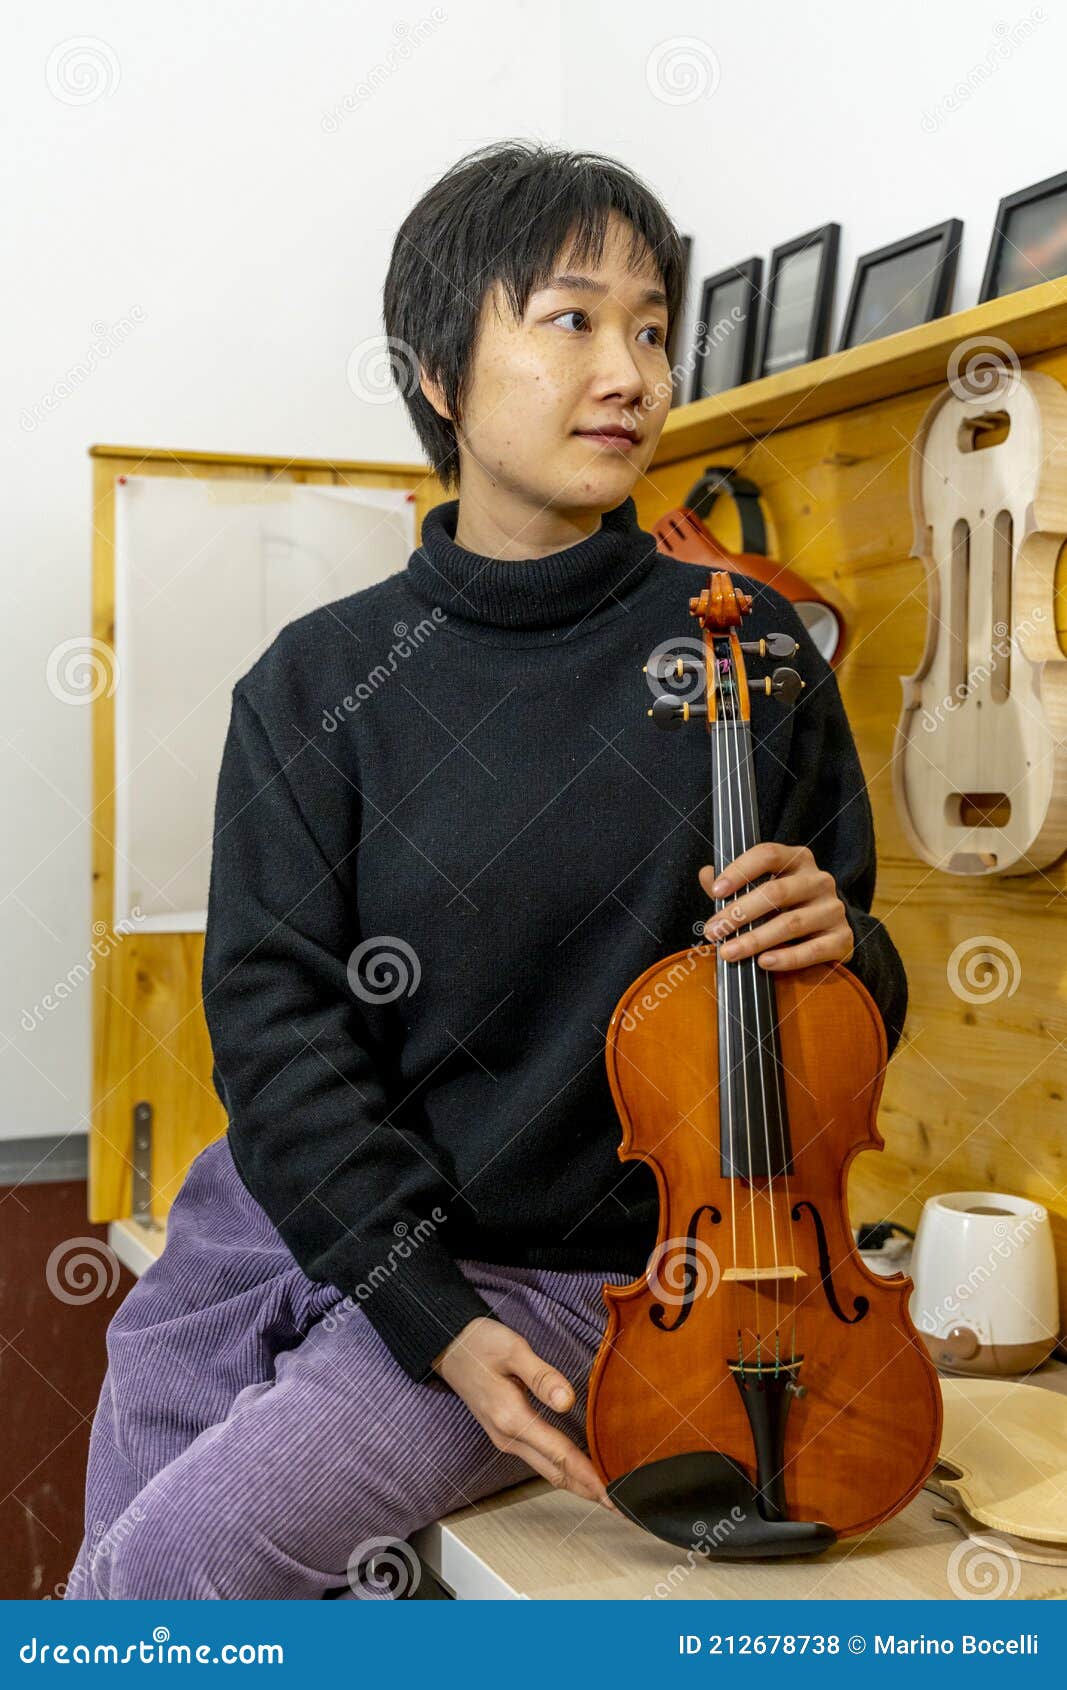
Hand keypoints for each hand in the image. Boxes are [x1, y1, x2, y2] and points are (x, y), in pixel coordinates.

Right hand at [432, 1317, 618, 1512]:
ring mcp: (506, 1439)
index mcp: (511, 1418)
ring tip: (607, 1493)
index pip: (559, 1454)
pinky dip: (563, 1470)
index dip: (588, 1476)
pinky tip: (579, 1471)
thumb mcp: (513, 1349)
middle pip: (556, 1473)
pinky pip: (540, 1460)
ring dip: (577, 1484)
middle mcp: (508, 1437)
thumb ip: (542, 1376)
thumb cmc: (479, 1344)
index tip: (612, 1494)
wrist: (448, 1347)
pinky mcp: (507, 1434)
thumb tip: (568, 1401)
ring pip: (548, 1471)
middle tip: (620, 1505)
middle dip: (589, 1490)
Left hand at [698, 842, 853, 971]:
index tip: (716, 891)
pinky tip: (764, 963)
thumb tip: (706, 874)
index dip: (740, 871)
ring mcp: (833, 909)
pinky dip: (787, 958)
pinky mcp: (842, 938)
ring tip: (729, 953)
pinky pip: (813, 950)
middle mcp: (819, 880)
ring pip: (791, 923)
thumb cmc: (785, 908)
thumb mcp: (760, 890)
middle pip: (776, 892)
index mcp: (798, 860)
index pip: (768, 854)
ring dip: (755, 940)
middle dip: (739, 913)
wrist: (829, 934)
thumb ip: (733, 884)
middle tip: (714, 931)